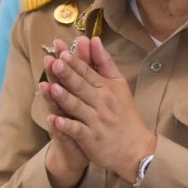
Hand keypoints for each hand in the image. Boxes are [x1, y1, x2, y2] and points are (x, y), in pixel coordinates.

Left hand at [43, 37, 155, 182]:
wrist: (136, 148)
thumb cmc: (124, 113)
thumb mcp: (118, 84)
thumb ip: (104, 62)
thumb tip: (94, 39)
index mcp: (107, 87)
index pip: (88, 72)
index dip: (75, 62)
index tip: (62, 50)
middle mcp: (101, 102)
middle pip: (81, 86)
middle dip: (68, 74)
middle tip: (56, 62)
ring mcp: (96, 121)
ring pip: (77, 107)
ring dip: (64, 97)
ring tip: (51, 88)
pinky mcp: (91, 138)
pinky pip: (77, 131)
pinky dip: (66, 126)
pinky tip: (54, 120)